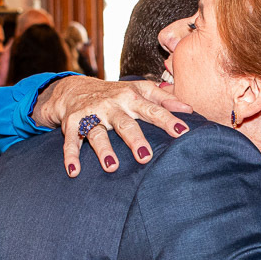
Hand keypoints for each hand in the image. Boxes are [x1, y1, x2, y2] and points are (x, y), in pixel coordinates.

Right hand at [32, 76, 192, 176]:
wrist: (75, 87)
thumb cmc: (116, 93)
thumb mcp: (139, 89)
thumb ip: (164, 98)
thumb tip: (189, 108)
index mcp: (131, 97)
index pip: (153, 109)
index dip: (168, 119)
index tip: (183, 131)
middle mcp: (112, 105)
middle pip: (125, 123)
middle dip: (135, 139)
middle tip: (145, 156)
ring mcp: (91, 114)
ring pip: (98, 133)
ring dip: (104, 150)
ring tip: (112, 167)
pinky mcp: (72, 124)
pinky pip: (71, 142)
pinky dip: (71, 156)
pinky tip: (74, 172)